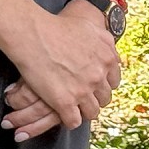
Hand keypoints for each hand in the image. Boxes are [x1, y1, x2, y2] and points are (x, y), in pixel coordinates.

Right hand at [4, 0, 119, 132]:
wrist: (34, 34)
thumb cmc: (58, 26)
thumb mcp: (90, 27)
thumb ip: (105, 41)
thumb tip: (113, 53)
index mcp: (107, 58)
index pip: (113, 82)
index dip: (103, 84)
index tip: (95, 86)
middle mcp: (98, 76)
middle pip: (104, 98)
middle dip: (95, 98)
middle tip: (84, 97)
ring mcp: (83, 91)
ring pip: (92, 112)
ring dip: (84, 111)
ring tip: (75, 108)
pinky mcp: (65, 103)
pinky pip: (74, 121)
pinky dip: (69, 120)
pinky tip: (63, 113)